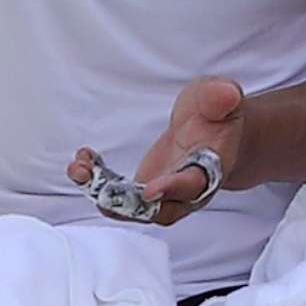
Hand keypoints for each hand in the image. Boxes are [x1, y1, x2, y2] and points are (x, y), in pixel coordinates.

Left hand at [68, 77, 244, 226]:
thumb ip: (222, 98)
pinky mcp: (142, 187)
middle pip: (162, 210)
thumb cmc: (218, 115)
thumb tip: (225, 94)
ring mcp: (162, 192)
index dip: (173, 188)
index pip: (194, 184)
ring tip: (80, 169)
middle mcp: (187, 190)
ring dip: (104, 195)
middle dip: (130, 205)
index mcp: (212, 169)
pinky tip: (82, 163)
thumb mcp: (223, 99)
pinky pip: (118, 196)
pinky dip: (96, 185)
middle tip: (102, 190)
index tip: (149, 189)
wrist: (213, 128)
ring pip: (134, 207)